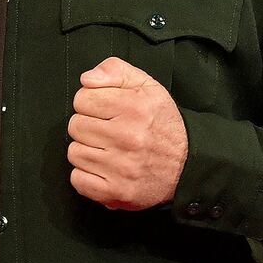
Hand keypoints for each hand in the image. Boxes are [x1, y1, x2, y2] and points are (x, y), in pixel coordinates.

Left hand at [67, 57, 188, 209]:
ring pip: (74, 152)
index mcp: (134, 107)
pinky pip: (78, 180)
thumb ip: (115, 70)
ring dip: (87, 150)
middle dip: (89, 126)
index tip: (105, 110)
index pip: (82, 98)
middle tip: (108, 131)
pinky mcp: (117, 191)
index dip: (91, 102)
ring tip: (107, 150)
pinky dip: (86, 176)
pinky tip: (103, 168)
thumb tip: (86, 79)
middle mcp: (128, 137)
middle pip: (75, 126)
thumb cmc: (162, 123)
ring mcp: (121, 167)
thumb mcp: (146, 85)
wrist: (188, 164)